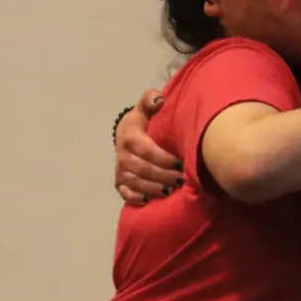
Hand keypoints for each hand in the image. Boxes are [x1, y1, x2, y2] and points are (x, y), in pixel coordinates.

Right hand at [115, 89, 184, 205]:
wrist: (126, 134)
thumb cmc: (143, 121)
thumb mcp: (145, 107)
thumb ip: (151, 100)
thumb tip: (159, 99)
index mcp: (130, 137)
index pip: (146, 150)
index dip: (163, 159)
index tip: (179, 163)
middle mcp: (122, 155)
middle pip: (143, 169)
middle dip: (163, 176)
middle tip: (181, 180)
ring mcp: (120, 170)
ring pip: (136, 183)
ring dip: (153, 188)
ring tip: (170, 191)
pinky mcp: (119, 182)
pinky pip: (125, 194)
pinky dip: (136, 199)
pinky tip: (149, 201)